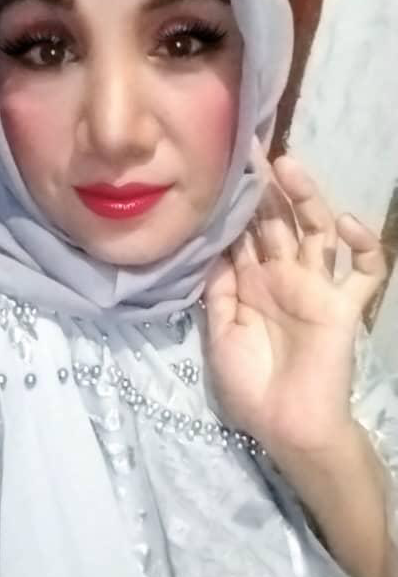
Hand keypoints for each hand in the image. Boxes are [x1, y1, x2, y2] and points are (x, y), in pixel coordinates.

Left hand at [205, 155, 386, 455]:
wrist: (287, 428)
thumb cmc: (251, 386)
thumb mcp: (220, 334)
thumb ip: (218, 290)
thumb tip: (213, 247)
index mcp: (251, 283)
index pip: (244, 232)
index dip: (236, 202)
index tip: (223, 163)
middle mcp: (283, 276)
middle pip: (277, 221)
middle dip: (267, 187)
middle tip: (254, 148)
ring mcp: (316, 287)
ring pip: (316, 232)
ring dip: (306, 198)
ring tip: (288, 166)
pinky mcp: (344, 306)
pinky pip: (364, 271)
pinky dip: (362, 244)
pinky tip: (345, 223)